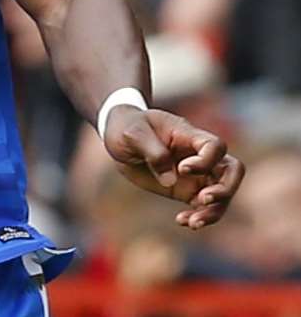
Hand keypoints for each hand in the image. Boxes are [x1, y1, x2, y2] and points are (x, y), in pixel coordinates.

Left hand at [104, 107, 244, 229]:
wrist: (118, 138)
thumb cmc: (127, 128)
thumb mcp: (133, 135)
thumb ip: (153, 152)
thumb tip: (171, 179)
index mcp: (188, 135)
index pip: (215, 146)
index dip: (206, 161)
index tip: (181, 168)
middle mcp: (199, 155)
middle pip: (233, 171)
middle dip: (225, 189)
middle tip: (203, 199)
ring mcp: (196, 174)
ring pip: (223, 194)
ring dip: (214, 211)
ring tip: (193, 223)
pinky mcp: (187, 190)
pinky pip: (204, 207)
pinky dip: (199, 217)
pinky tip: (182, 221)